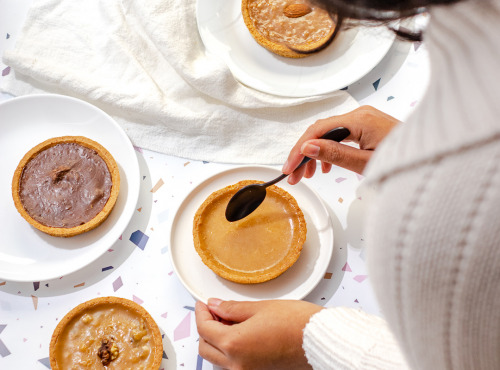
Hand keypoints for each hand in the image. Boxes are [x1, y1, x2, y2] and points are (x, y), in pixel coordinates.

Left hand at [195, 298, 323, 369]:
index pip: (204, 328)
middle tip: (215, 310)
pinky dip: (230, 351)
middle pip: (205, 347)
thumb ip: (232, 308)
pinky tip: (240, 334)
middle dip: (206, 327)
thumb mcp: (260, 307)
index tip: (204, 303)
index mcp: (235, 344)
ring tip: (229, 321)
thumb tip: (215, 306)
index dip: (202, 312)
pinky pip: (232, 365)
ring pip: (217, 359)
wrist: (320, 341)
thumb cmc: (297, 323)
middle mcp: (237, 365)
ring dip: (216, 340)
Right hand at [282, 105, 398, 182]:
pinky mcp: (367, 125)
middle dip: (304, 154)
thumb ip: (334, 154)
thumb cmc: (405, 161)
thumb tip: (307, 147)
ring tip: (308, 174)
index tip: (289, 167)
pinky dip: (329, 149)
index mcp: (359, 119)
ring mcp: (364, 118)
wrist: (432, 158)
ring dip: (315, 153)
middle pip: (320, 131)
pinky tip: (326, 166)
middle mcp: (360, 114)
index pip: (318, 131)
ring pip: (328, 133)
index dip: (299, 149)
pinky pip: (340, 135)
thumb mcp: (365, 163)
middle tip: (295, 175)